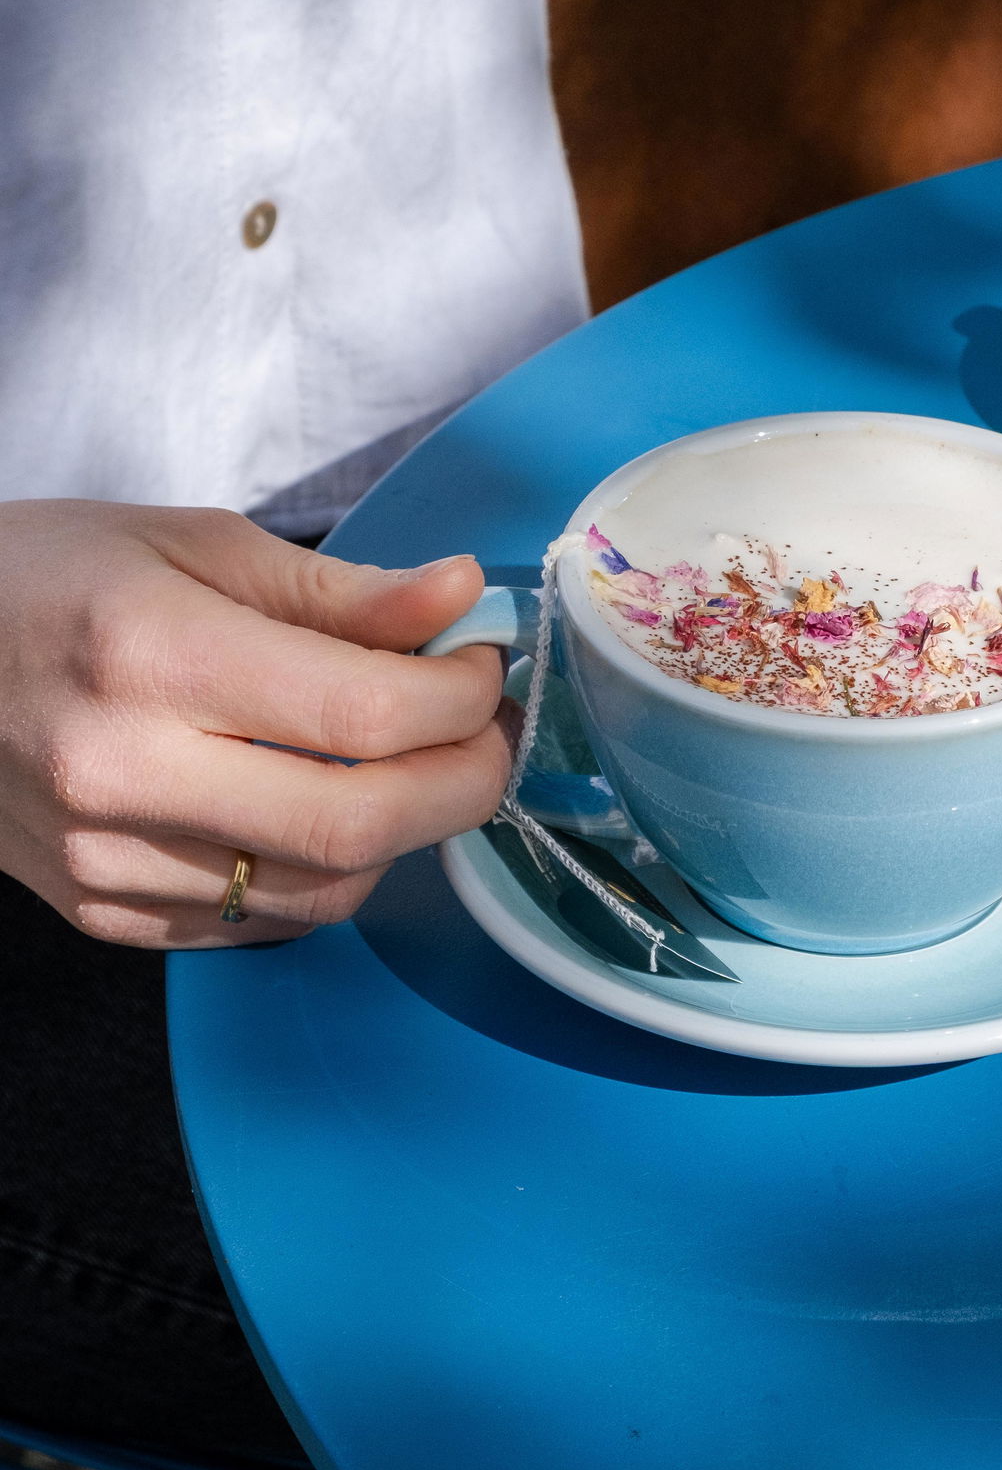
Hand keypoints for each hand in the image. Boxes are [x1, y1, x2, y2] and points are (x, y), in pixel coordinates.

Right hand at [0, 501, 511, 947]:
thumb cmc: (47, 580)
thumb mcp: (193, 545)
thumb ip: (339, 592)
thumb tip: (458, 601)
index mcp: (152, 657)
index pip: (365, 715)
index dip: (461, 698)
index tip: (482, 665)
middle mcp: (124, 773)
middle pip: (360, 825)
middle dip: (465, 783)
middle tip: (486, 731)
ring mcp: (106, 860)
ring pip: (325, 891)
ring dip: (403, 832)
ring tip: (413, 761)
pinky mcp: (102, 912)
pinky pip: (262, 923)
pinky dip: (325, 872)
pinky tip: (321, 803)